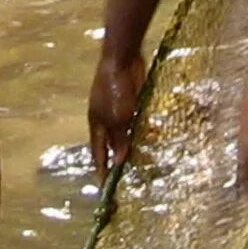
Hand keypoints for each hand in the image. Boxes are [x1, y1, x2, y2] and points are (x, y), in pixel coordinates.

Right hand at [87, 49, 144, 173]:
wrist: (122, 60)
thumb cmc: (115, 90)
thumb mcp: (117, 119)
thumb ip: (118, 139)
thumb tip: (119, 161)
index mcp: (96, 125)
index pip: (98, 153)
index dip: (101, 170)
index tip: (105, 187)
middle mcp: (105, 120)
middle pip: (111, 145)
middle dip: (117, 160)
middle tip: (125, 178)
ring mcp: (117, 110)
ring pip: (125, 134)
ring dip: (132, 146)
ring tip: (141, 162)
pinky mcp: (131, 102)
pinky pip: (136, 122)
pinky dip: (142, 131)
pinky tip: (151, 137)